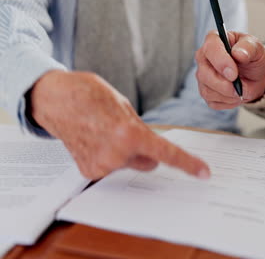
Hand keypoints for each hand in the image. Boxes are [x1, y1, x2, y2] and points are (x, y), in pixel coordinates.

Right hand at [30, 70, 209, 179]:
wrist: (55, 99)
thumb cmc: (90, 95)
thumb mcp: (125, 108)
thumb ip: (142, 131)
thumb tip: (154, 149)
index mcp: (130, 134)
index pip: (166, 154)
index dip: (188, 164)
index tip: (204, 173)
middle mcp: (116, 155)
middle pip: (148, 162)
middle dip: (145, 151)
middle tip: (126, 132)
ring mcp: (101, 166)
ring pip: (129, 165)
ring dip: (125, 154)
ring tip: (104, 132)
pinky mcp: (88, 172)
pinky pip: (112, 168)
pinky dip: (109, 157)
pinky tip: (95, 141)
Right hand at [195, 31, 264, 109]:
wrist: (256, 75)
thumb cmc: (253, 57)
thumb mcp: (256, 48)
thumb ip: (248, 47)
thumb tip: (238, 53)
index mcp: (214, 40)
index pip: (210, 49)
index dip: (221, 62)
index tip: (233, 74)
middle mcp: (204, 58)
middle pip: (204, 74)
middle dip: (223, 84)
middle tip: (239, 87)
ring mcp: (203, 76)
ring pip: (207, 91)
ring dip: (228, 95)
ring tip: (242, 89)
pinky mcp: (206, 92)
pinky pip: (213, 102)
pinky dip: (228, 102)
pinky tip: (236, 95)